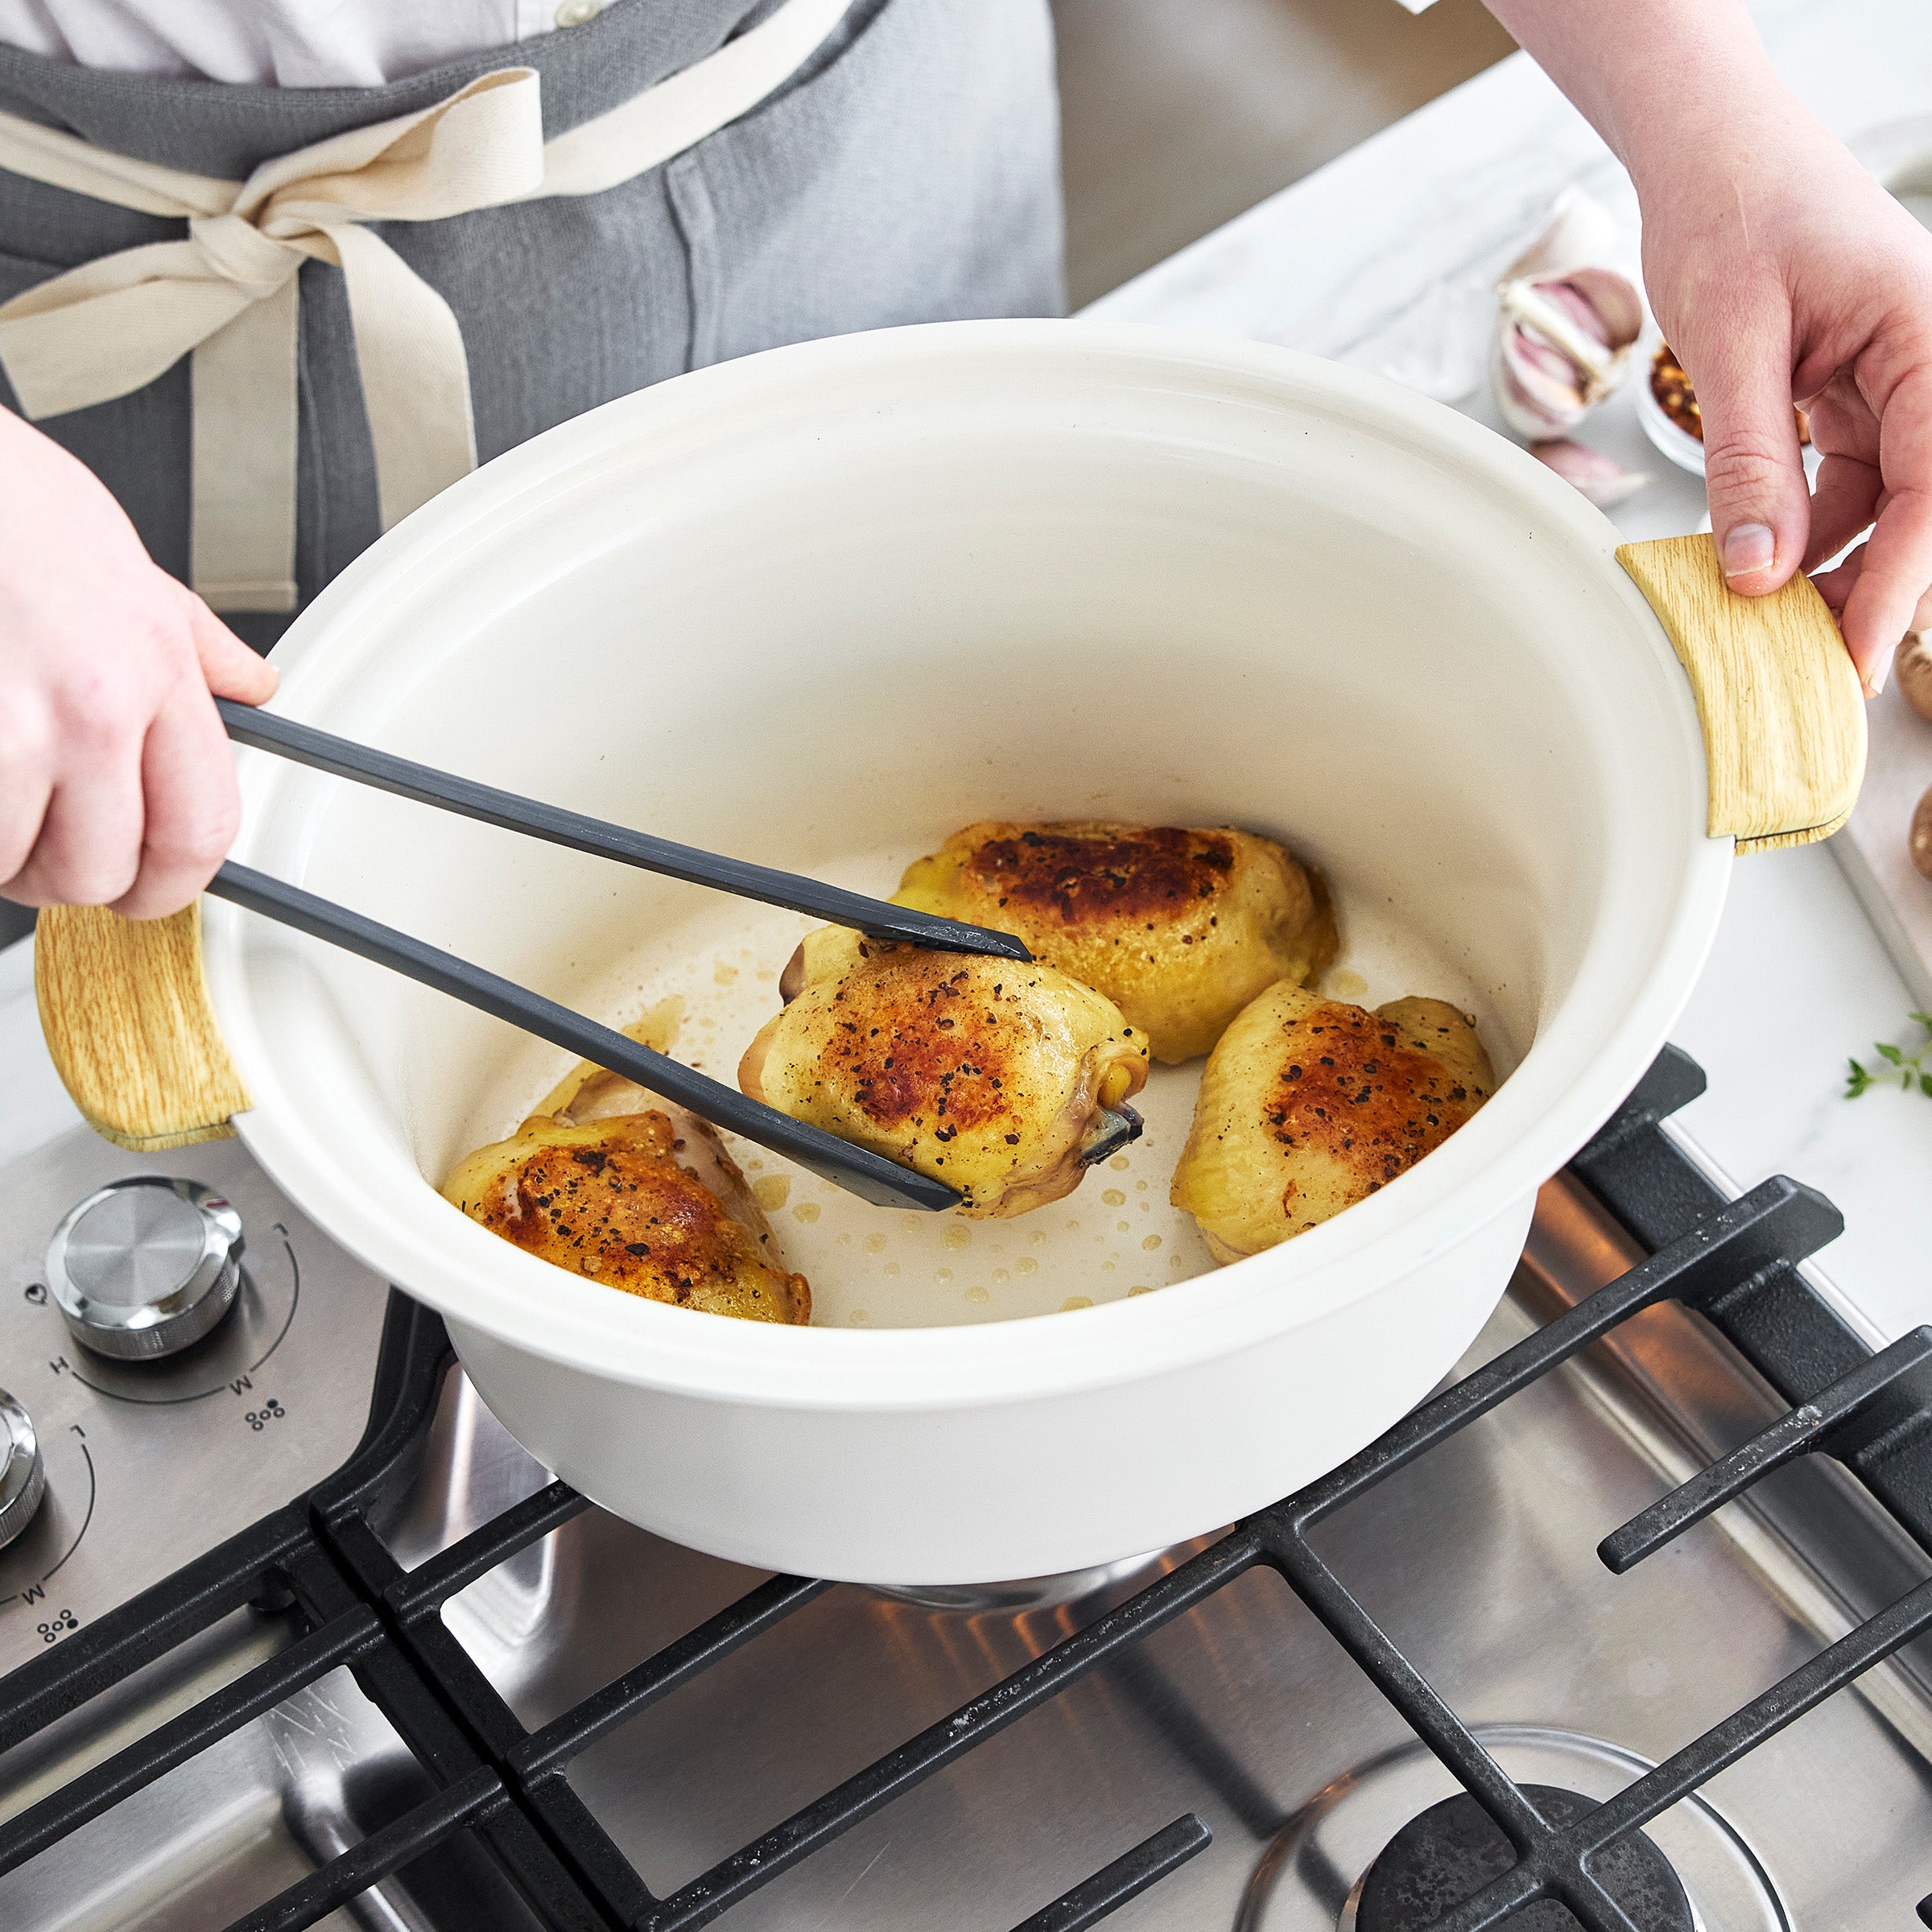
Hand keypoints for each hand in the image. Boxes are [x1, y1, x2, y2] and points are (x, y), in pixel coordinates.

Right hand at [0, 410, 276, 918]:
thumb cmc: (11, 506)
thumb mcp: (130, 570)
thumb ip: (194, 645)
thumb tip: (251, 686)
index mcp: (156, 670)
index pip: (202, 827)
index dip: (173, 883)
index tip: (148, 889)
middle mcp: (94, 708)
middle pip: (103, 869)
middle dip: (71, 878)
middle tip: (47, 845)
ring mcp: (11, 728)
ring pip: (15, 864)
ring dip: (0, 852)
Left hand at [1634, 96, 1931, 694]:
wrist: (1710, 153)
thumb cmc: (1731, 213)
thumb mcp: (1730, 343)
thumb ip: (1748, 458)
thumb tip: (1755, 570)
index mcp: (1929, 337)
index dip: (1894, 583)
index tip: (1850, 658)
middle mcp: (1927, 365)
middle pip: (1920, 506)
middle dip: (1867, 586)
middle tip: (1805, 666)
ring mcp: (1892, 381)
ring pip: (1880, 504)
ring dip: (1827, 566)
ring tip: (1764, 627)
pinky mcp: (1849, 395)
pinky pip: (1842, 482)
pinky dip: (1801, 528)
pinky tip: (1753, 566)